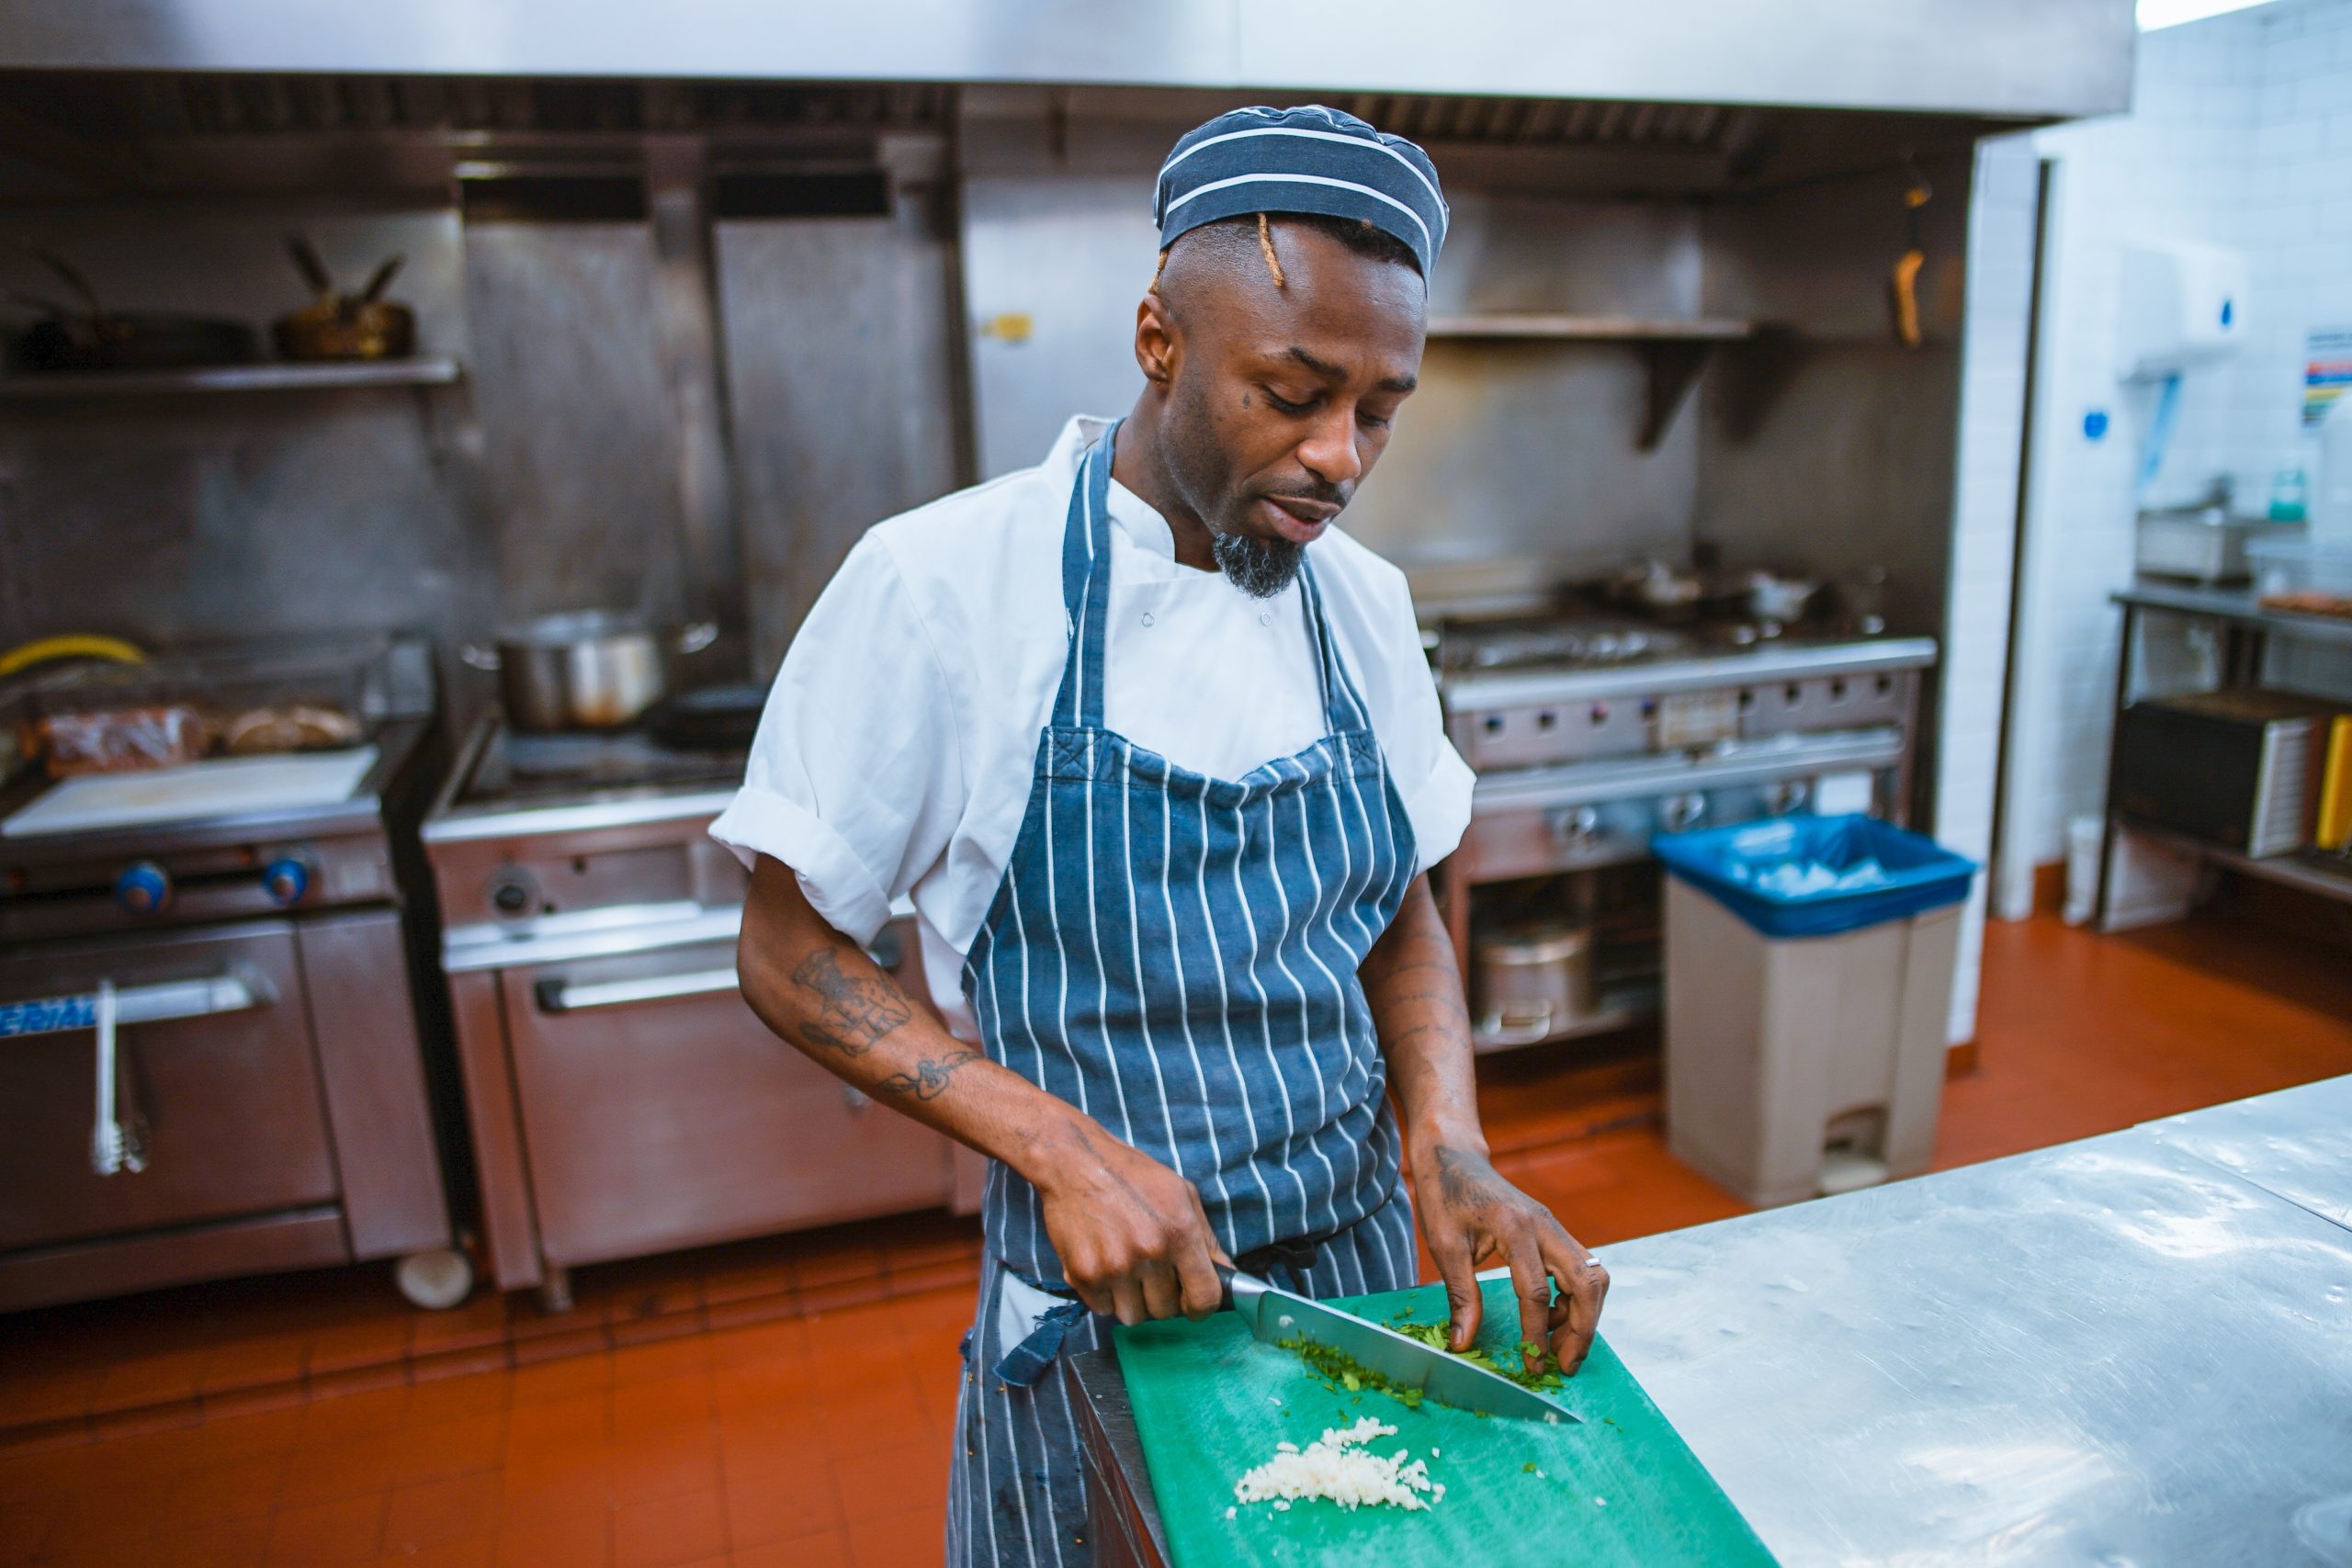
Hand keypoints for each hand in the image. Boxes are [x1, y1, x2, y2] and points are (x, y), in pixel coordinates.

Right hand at [1032, 1115, 1226, 1325]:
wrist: (1072, 1161)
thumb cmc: (1131, 1175)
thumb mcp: (1181, 1193)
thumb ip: (1206, 1238)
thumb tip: (1226, 1273)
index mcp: (1179, 1233)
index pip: (1204, 1298)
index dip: (1201, 1306)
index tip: (1191, 1301)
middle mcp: (1148, 1253)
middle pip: (1166, 1311)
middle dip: (1161, 1296)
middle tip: (1149, 1271)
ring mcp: (1114, 1267)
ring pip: (1133, 1316)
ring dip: (1131, 1300)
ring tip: (1125, 1268)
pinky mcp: (1083, 1274)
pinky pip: (1102, 1309)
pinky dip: (1104, 1295)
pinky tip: (1103, 1266)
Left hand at [1413, 1141, 1607, 1375]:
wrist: (1454, 1156)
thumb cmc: (1445, 1195)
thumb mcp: (1444, 1246)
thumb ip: (1460, 1295)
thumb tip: (1464, 1343)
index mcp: (1515, 1228)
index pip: (1537, 1291)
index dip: (1537, 1334)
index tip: (1533, 1366)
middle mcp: (1546, 1225)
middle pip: (1587, 1282)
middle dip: (1583, 1329)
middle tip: (1564, 1365)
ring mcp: (1555, 1226)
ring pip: (1592, 1275)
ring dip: (1584, 1315)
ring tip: (1556, 1346)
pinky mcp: (1554, 1231)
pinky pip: (1581, 1268)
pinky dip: (1574, 1298)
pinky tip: (1548, 1317)